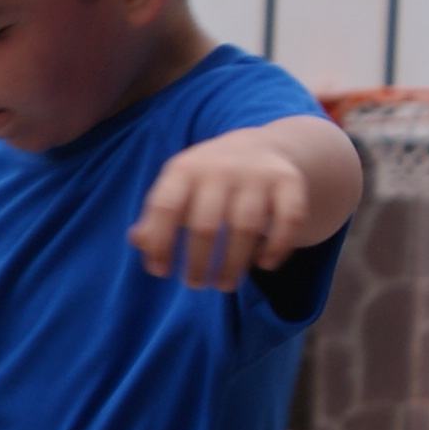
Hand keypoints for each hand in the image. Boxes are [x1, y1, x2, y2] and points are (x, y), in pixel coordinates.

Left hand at [132, 134, 316, 290]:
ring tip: (226, 284)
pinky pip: (288, 219)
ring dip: (235, 263)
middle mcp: (220, 168)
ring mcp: (257, 173)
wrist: (257, 145)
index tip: (161, 272)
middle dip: (199, 262)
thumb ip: (155, 218)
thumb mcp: (175, 190)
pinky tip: (264, 264)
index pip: (166, 209)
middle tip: (195, 284)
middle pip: (205, 225)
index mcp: (184, 169)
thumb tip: (139, 242)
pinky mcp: (289, 181)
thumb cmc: (204, 182)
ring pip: (246, 226)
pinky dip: (277, 246)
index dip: (160, 244)